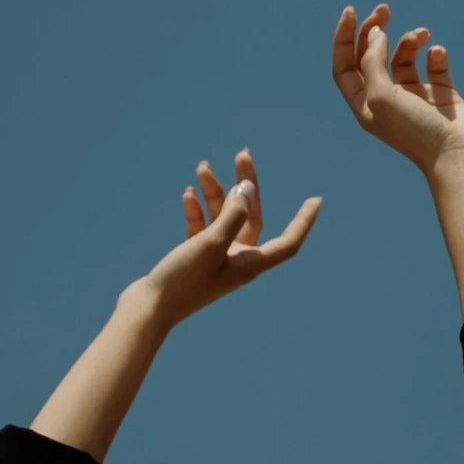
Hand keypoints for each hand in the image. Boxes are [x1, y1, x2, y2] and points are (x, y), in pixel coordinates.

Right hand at [136, 148, 321, 327]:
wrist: (147, 309)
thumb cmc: (182, 281)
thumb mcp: (210, 243)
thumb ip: (232, 214)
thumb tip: (248, 188)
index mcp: (249, 265)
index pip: (287, 242)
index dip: (303, 221)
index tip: (316, 200)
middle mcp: (237, 262)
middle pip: (250, 217)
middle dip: (245, 185)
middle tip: (242, 154)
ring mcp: (215, 260)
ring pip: (222, 218)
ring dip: (214, 193)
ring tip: (203, 168)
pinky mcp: (194, 258)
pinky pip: (202, 227)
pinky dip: (197, 210)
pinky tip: (189, 193)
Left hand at [331, 3, 463, 174]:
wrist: (457, 155)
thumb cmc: (415, 131)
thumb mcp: (381, 96)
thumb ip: (372, 62)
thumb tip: (376, 33)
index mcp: (366, 105)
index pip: (345, 66)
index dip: (344, 38)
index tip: (352, 11)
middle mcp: (387, 99)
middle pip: (371, 55)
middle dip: (374, 29)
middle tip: (384, 9)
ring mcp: (415, 95)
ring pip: (404, 55)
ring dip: (409, 39)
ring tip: (421, 34)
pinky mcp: (440, 93)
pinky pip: (434, 63)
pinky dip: (435, 53)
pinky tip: (438, 53)